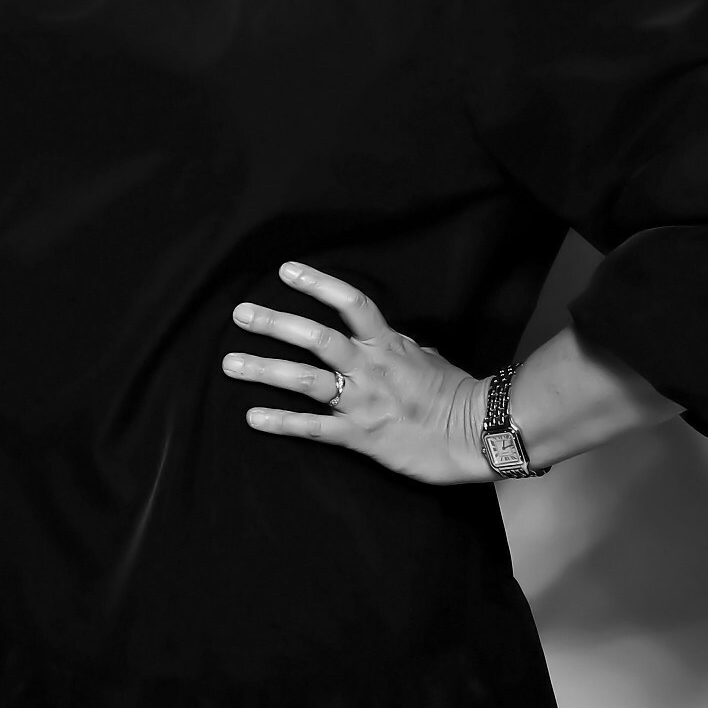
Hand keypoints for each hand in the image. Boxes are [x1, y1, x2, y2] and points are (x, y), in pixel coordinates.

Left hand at [224, 262, 487, 483]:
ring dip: (264, 370)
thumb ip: (400, 346)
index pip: (351, 303)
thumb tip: (387, 339)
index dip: (318, 284)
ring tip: (230, 363)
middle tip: (240, 313)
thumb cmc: (457, 394)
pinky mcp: (360, 436)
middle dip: (275, 324)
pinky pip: (313, 428)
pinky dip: (281, 422)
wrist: (477, 436)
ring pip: (305, 380)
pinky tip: (252, 417)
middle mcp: (370, 367)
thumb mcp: (429, 358)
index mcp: (388, 344)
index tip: (285, 270)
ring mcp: (363, 401)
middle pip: (316, 338)